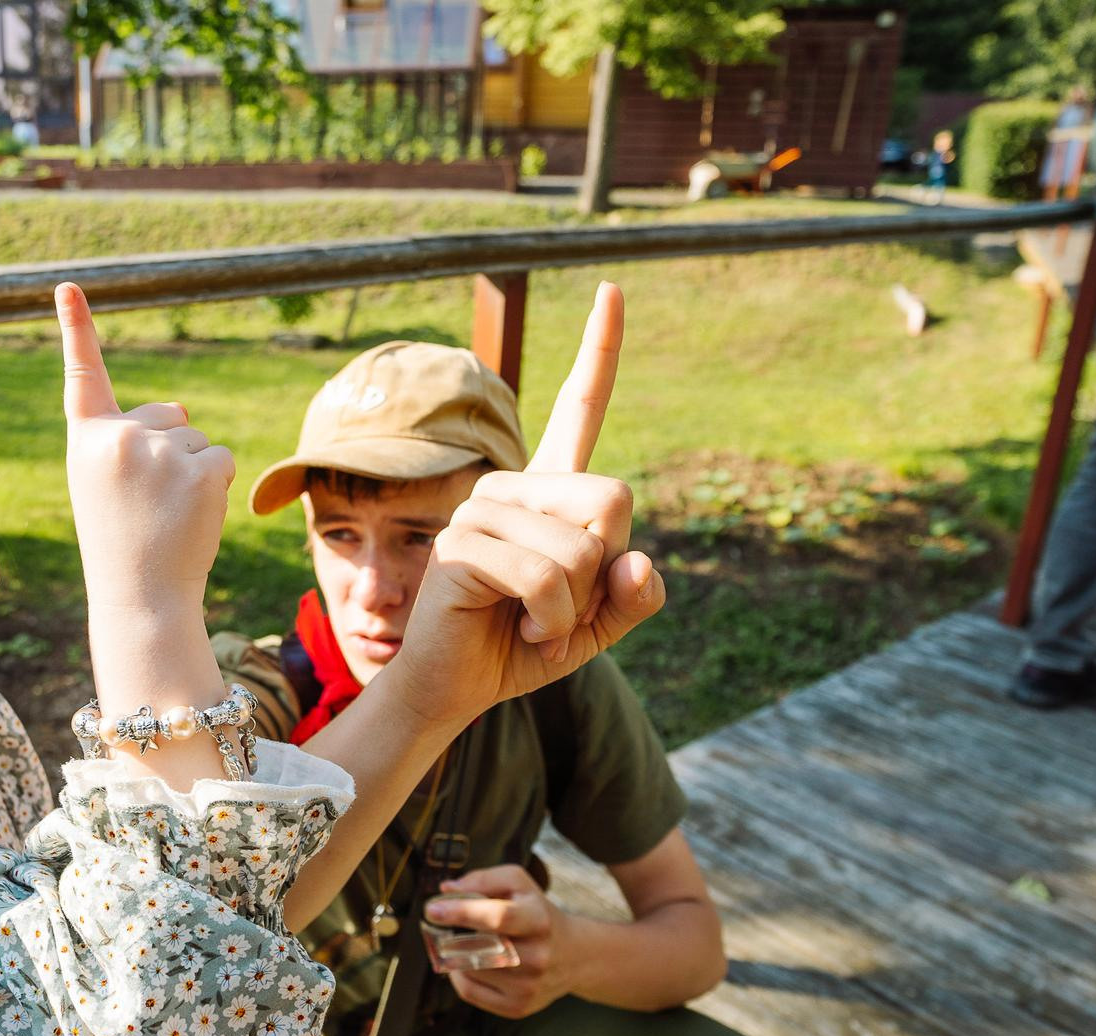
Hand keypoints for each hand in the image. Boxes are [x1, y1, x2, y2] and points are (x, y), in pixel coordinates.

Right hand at [58, 281, 234, 612]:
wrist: (141, 597)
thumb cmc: (121, 542)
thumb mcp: (104, 485)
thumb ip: (129, 442)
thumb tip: (182, 412)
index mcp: (87, 440)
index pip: (83, 375)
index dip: (77, 328)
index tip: (68, 286)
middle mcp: (119, 438)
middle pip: (169, 415)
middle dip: (170, 451)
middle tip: (148, 505)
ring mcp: (160, 452)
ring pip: (196, 440)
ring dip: (192, 474)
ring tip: (167, 516)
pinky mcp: (200, 469)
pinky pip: (219, 458)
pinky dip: (214, 487)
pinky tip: (191, 516)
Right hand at [389, 283, 663, 724]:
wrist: (458, 686)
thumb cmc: (523, 645)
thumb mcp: (597, 625)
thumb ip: (634, 596)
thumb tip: (638, 560)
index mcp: (548, 492)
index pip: (579, 409)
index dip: (599, 351)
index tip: (610, 288)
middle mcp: (513, 488)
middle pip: (612, 500)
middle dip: (604, 571)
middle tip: (564, 607)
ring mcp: (480, 510)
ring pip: (580, 551)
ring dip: (573, 610)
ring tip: (536, 625)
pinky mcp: (460, 545)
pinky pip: (545, 578)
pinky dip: (552, 622)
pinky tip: (524, 631)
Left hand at [425, 865, 577, 1018]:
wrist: (573, 955)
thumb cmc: (536, 913)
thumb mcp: (518, 884)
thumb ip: (482, 880)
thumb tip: (446, 891)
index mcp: (538, 920)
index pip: (498, 917)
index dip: (462, 912)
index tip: (432, 909)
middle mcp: (537, 956)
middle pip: (478, 948)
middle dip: (449, 936)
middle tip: (439, 925)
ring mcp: (528, 986)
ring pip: (468, 969)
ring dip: (454, 954)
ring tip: (463, 942)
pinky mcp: (518, 1007)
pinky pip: (468, 992)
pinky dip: (458, 975)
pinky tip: (467, 963)